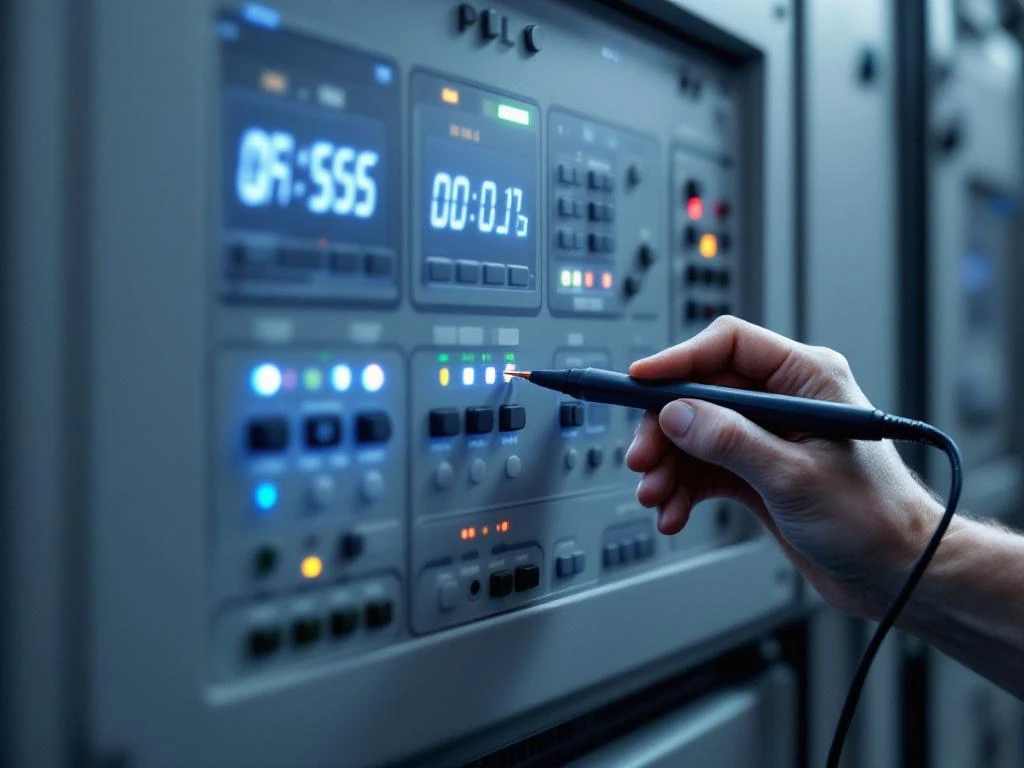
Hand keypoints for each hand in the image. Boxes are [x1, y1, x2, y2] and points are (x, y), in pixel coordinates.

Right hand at [625, 316, 942, 619]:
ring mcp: (767, 435)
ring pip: (694, 433)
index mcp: (807, 378)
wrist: (895, 574)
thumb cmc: (873, 519)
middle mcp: (783, 400)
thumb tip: (675, 413)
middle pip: (700, 393)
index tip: (639, 381)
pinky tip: (674, 513)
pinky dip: (683, 489)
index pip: (728, 345)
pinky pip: (703, 467)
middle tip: (642, 460)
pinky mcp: (755, 469)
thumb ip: (731, 441)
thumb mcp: (794, 477)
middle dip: (664, 428)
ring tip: (657, 498)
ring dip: (669, 466)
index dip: (679, 360)